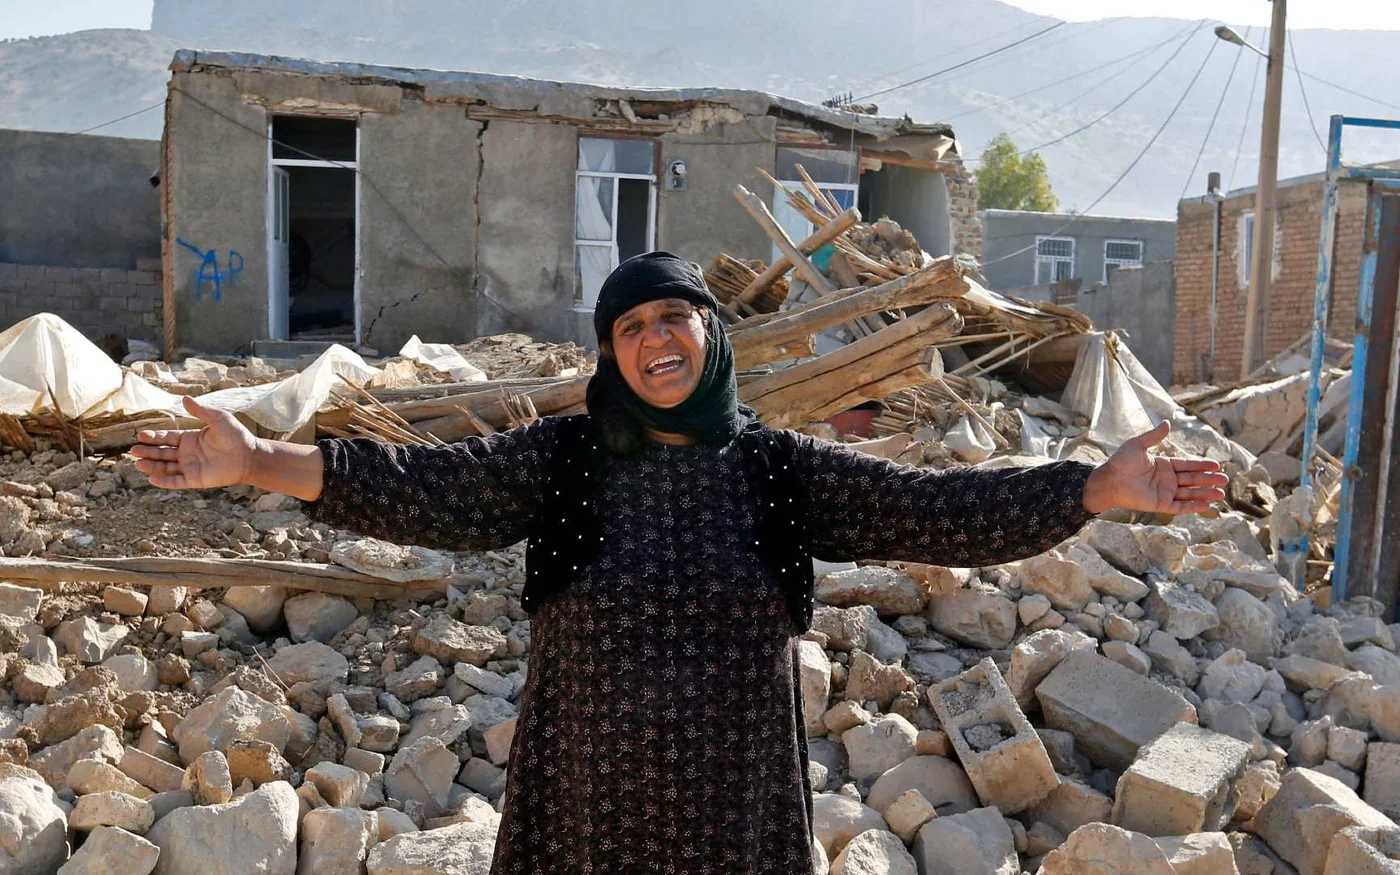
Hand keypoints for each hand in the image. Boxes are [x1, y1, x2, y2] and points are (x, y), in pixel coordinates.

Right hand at [130, 395, 260, 489]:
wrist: (250, 455)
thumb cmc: (237, 436)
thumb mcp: (218, 419)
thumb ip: (200, 411)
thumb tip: (185, 398)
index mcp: (191, 439)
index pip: (167, 438)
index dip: (154, 437)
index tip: (140, 435)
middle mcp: (188, 454)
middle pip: (162, 453)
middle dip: (147, 452)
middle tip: (133, 450)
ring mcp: (191, 467)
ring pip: (166, 468)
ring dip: (151, 466)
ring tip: (137, 463)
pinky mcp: (196, 479)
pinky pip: (176, 482)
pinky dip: (164, 481)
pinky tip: (151, 478)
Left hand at [1082, 420, 1228, 514]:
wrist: (1109, 480)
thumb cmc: (1121, 462)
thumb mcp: (1138, 445)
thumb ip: (1154, 436)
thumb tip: (1168, 422)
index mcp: (1163, 465)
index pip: (1188, 465)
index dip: (1202, 465)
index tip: (1217, 465)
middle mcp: (1167, 479)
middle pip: (1192, 479)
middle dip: (1208, 479)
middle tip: (1225, 479)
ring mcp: (1164, 492)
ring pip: (1190, 493)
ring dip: (1205, 493)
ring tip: (1222, 493)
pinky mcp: (1160, 504)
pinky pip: (1180, 506)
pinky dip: (1193, 506)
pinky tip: (1207, 505)